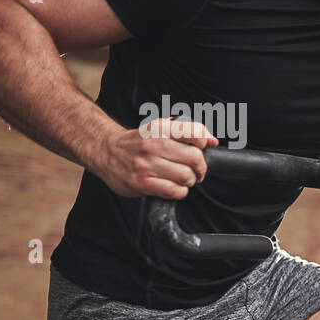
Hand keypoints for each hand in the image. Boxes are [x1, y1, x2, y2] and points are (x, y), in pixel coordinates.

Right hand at [90, 118, 217, 198]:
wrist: (106, 151)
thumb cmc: (138, 141)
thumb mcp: (160, 128)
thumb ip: (189, 131)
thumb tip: (214, 141)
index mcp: (159, 128)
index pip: (195, 133)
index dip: (204, 143)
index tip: (200, 149)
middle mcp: (153, 145)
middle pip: (195, 159)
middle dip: (200, 167)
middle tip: (195, 170)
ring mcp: (145, 165)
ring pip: (186, 177)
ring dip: (189, 181)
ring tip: (182, 178)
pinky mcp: (141, 183)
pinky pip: (174, 191)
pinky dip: (179, 191)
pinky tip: (173, 187)